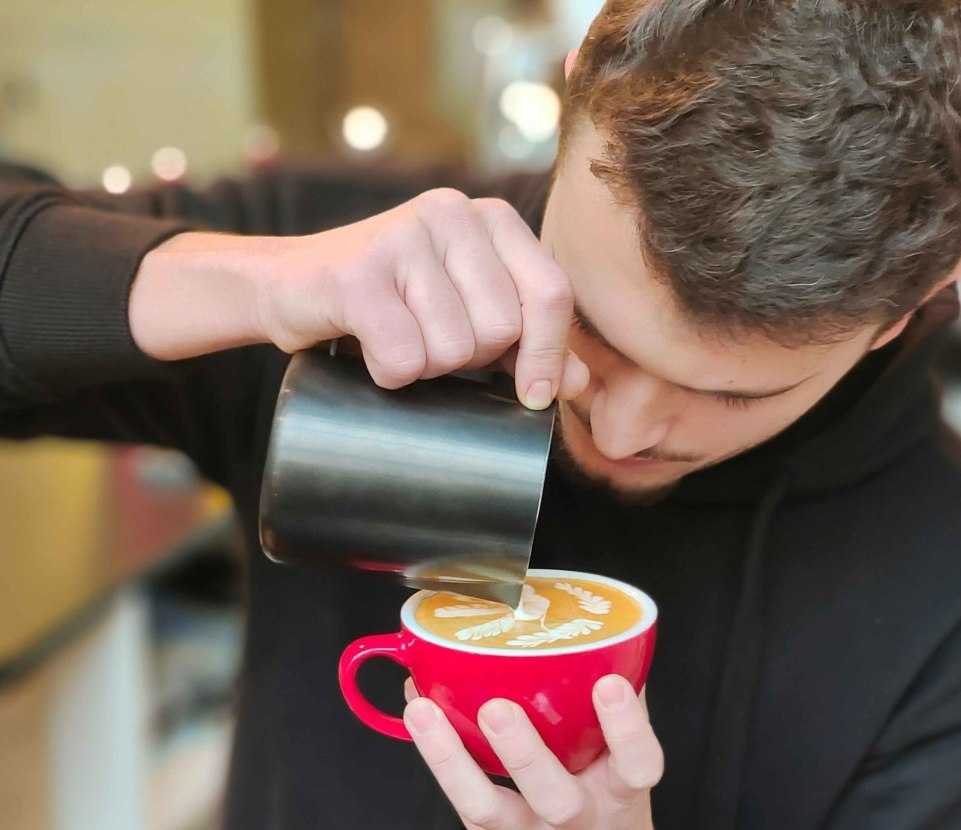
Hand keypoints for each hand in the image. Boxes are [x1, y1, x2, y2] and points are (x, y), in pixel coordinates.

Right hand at [257, 189, 588, 408]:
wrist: (287, 287)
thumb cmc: (391, 305)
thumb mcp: (467, 312)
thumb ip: (526, 339)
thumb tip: (581, 382)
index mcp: (491, 218)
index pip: (550, 294)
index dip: (548, 355)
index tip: (532, 395)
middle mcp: (451, 212)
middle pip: (502, 329)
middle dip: (470, 360)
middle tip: (429, 342)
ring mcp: (401, 235)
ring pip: (454, 350)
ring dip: (426, 369)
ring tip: (397, 339)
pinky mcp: (356, 273)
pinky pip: (405, 359)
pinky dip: (389, 374)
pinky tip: (368, 349)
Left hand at [402, 675, 665, 829]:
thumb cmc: (612, 802)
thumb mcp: (627, 762)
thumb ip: (622, 710)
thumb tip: (606, 640)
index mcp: (622, 793)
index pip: (637, 764)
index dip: (625, 727)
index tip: (609, 684)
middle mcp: (579, 821)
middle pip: (555, 797)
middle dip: (525, 753)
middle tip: (497, 708)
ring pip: (488, 807)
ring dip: (451, 759)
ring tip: (424, 712)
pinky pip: (462, 801)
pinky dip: (437, 755)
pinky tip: (419, 713)